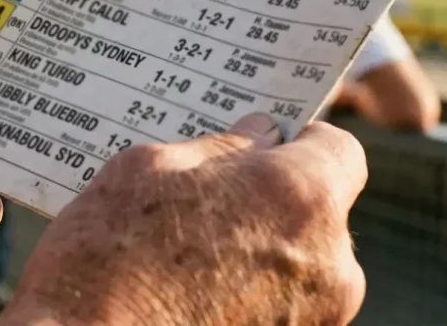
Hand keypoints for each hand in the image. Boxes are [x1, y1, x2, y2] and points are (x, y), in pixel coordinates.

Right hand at [0, 115, 366, 325]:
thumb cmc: (107, 262)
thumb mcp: (148, 169)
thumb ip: (218, 147)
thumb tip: (255, 137)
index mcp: (299, 196)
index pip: (339, 151)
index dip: (301, 143)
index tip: (266, 143)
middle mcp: (327, 262)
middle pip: (320, 211)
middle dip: (273, 199)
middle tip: (211, 196)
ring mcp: (315, 318)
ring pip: (300, 262)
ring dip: (260, 249)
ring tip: (189, 252)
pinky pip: (282, 304)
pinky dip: (250, 292)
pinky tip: (193, 289)